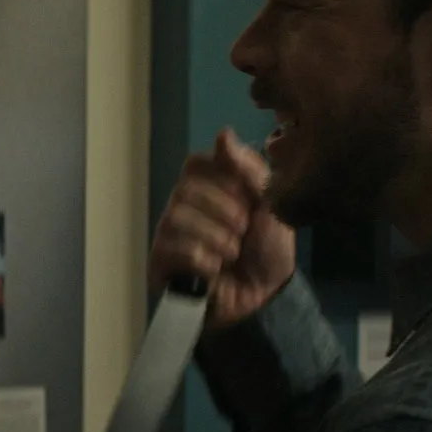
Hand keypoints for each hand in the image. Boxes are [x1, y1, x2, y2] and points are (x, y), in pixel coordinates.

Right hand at [149, 127, 296, 329]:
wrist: (264, 298)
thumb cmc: (267, 249)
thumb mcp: (270, 203)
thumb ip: (248, 168)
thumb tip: (222, 133)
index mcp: (206, 188)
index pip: (196, 163)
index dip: (223, 178)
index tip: (246, 197)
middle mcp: (181, 205)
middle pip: (186, 187)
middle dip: (225, 211)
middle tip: (242, 231)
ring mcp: (168, 234)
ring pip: (179, 216)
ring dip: (217, 238)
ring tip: (231, 255)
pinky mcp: (161, 263)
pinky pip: (176, 248)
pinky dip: (204, 260)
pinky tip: (215, 271)